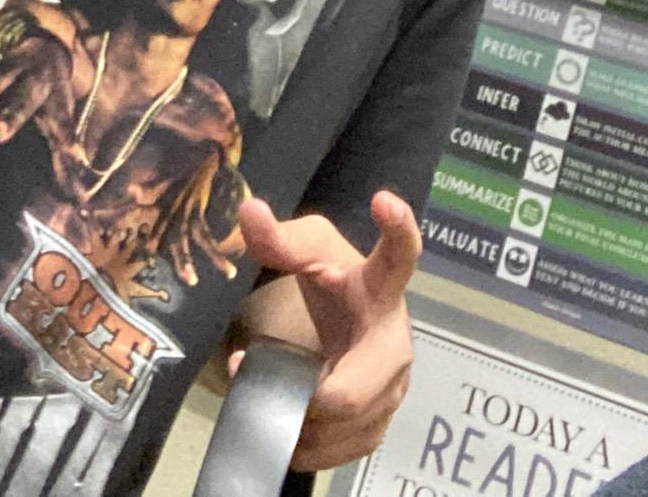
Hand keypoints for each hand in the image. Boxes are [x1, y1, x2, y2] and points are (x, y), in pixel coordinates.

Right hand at [0, 11, 77, 146]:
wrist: (52, 44)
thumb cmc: (53, 94)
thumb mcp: (63, 120)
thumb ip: (64, 158)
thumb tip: (80, 202)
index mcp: (56, 102)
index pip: (60, 127)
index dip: (65, 144)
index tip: (71, 157)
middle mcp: (37, 84)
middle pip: (24, 102)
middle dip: (10, 117)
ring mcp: (18, 69)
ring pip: (0, 76)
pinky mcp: (0, 57)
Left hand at [234, 191, 418, 470]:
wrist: (356, 321)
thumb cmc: (336, 279)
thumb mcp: (308, 250)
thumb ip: (279, 238)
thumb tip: (248, 210)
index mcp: (381, 284)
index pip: (399, 255)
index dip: (397, 229)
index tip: (384, 199)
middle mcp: (396, 339)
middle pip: (357, 389)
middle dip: (308, 394)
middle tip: (266, 374)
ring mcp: (394, 386)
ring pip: (346, 425)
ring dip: (300, 416)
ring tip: (267, 391)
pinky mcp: (381, 421)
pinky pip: (344, 448)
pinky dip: (308, 442)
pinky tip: (286, 426)